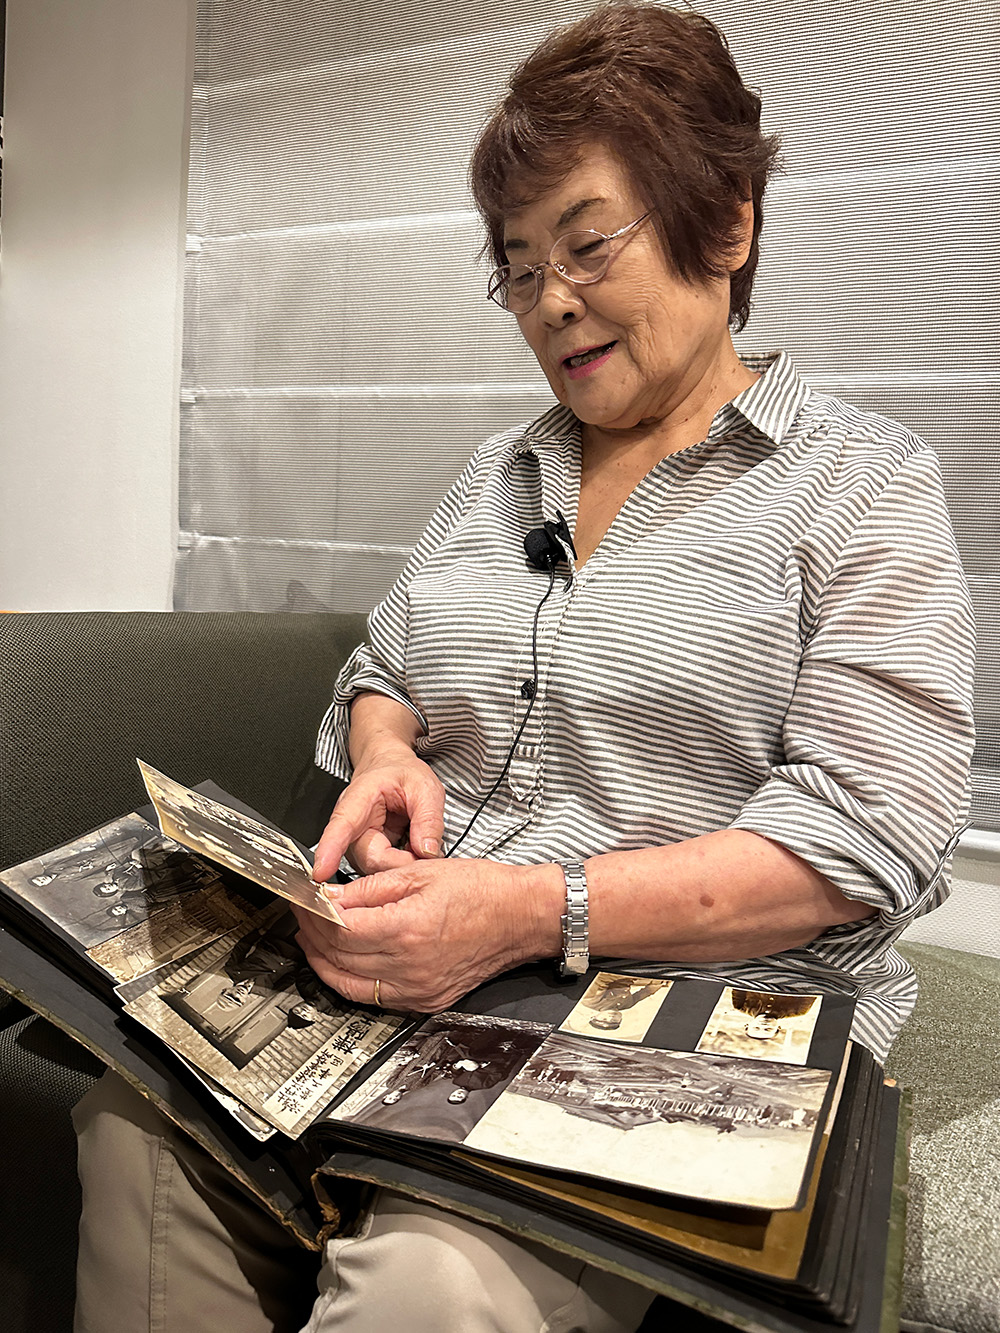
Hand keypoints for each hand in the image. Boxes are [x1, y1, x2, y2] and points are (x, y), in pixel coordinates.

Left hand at [292, 857, 562, 1011]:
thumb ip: (370, 888)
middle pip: (339, 957)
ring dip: (323, 963)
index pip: (340, 929)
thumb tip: (332, 897)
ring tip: (312, 941)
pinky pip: (375, 998)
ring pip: (350, 985)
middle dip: (313, 935)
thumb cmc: (482, 890)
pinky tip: (342, 964)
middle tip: (303, 916)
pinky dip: (350, 981)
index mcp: (408, 929)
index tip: (304, 899)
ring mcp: (418, 988)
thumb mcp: (420, 872)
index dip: (314, 914)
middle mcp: (410, 966)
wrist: (521, 917)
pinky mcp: (426, 1000)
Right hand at [312, 749, 445, 882]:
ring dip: (400, 865)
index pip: (342, 826)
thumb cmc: (402, 773)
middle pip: (367, 858)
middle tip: (426, 852)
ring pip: (375, 868)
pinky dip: (399, 865)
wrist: (391, 768)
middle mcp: (351, 824)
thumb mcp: (425, 788)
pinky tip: (410, 850)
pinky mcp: (365, 853)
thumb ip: (429, 820)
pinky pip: (381, 869)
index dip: (330, 850)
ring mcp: (356, 842)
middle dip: (398, 863)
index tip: (321, 871)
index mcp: (359, 799)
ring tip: (418, 844)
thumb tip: (427, 852)